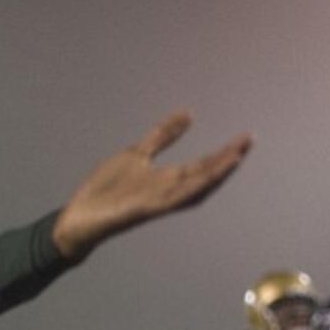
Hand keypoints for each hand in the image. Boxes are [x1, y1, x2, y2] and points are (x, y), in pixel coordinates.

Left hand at [52, 112, 251, 259]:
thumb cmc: (105, 189)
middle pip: (204, 174)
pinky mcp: (148, 208)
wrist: (80, 216)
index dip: (223, 152)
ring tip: (237, 155)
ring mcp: (159, 200)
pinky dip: (193, 187)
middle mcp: (168, 190)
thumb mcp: (137, 153)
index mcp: (166, 179)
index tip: (244, 137)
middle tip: (249, 140)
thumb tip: (188, 113)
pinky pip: (176, 198)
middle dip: (227, 158)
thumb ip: (162, 136)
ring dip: (216, 173)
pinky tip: (207, 175)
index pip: (201, 165)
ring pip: (195, 187)